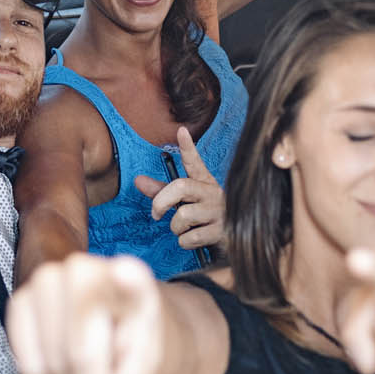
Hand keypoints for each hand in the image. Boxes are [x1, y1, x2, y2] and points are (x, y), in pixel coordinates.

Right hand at [7, 253, 163, 373]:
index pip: (130, 281)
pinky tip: (65, 372)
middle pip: (82, 352)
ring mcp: (47, 280)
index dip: (126, 280)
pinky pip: (27, 364)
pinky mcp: (20, 301)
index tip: (125, 273)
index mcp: (133, 278)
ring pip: (52, 364)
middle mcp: (86, 269)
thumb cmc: (134, 346)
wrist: (110, 329)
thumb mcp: (150, 364)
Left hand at [131, 127, 224, 254]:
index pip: (195, 163)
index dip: (188, 147)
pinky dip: (185, 242)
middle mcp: (213, 193)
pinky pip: (191, 237)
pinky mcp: (222, 232)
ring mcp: (219, 212)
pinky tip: (194, 240)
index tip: (181, 131)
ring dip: (176, 228)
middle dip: (161, 201)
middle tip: (156, 214)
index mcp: (204, 182)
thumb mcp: (185, 201)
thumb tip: (138, 180)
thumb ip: (162, 192)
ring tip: (184, 229)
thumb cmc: (204, 216)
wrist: (236, 240)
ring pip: (183, 216)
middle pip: (180, 187)